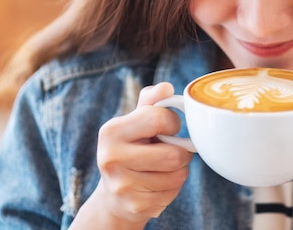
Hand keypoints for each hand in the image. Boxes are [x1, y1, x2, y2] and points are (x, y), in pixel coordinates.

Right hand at [73, 83, 191, 228]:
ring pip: (178, 174)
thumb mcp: (135, 122)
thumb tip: (166, 88)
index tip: (167, 127)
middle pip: (173, 154)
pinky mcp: (136, 206)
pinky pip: (174, 192)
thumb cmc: (130, 149)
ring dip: (179, 170)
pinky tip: (158, 183)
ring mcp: (123, 185)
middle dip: (180, 151)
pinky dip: (173, 187)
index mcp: (111, 131)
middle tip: (170, 150)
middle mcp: (111, 158)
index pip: (158, 118)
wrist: (113, 195)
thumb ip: (151, 102)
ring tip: (162, 167)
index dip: (172, 122)